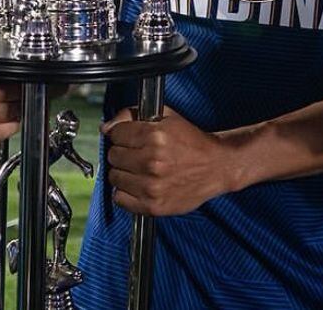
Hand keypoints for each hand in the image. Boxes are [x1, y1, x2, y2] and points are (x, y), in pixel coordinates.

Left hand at [103, 106, 234, 216]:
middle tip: (136, 153)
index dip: (121, 134)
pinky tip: (138, 184)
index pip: (115, 134)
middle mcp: (152, 162)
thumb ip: (132, 116)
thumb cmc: (192, 142)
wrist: (216, 167)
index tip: (129, 138)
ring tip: (139, 169)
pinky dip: (125, 192)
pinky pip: (119, 198)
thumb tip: (106, 127)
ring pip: (114, 177)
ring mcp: (151, 186)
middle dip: (122, 152)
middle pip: (113, 155)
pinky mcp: (153, 206)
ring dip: (123, 172)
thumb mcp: (166, 117)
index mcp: (155, 136)